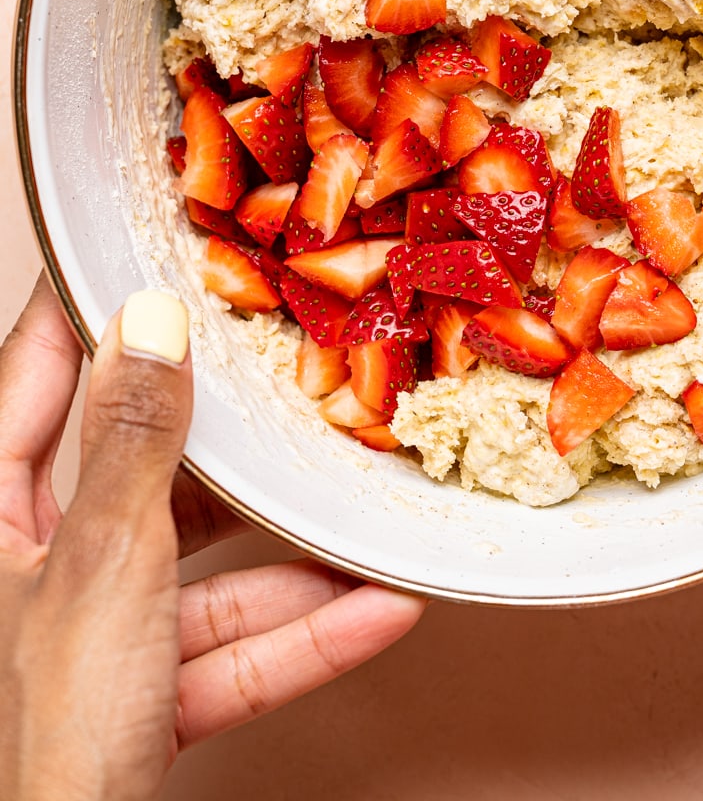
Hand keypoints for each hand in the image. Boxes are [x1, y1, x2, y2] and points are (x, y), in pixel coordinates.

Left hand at [0, 276, 424, 800]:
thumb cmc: (43, 746)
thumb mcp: (105, 569)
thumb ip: (138, 443)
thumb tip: (154, 322)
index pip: (34, 372)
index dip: (91, 308)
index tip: (149, 254)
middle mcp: (26, 564)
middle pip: (135, 468)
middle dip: (227, 442)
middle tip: (279, 371)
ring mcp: (82, 637)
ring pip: (194, 566)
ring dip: (285, 557)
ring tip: (360, 511)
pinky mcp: (134, 700)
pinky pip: (223, 649)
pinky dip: (294, 635)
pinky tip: (370, 610)